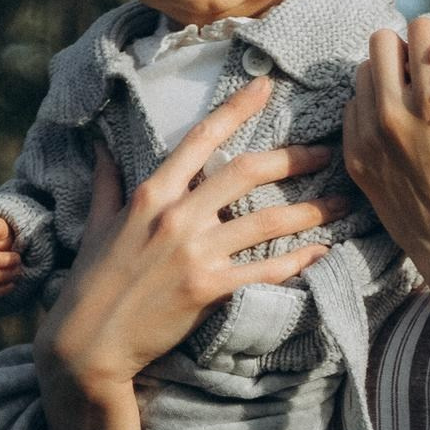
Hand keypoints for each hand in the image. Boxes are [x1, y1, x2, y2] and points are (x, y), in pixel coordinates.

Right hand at [34, 76, 345, 420]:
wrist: (88, 342)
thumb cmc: (91, 283)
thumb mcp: (97, 224)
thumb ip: (107, 183)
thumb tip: (103, 148)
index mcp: (151, 194)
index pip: (201, 138)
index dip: (237, 108)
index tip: (267, 86)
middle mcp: (176, 216)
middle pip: (247, 172)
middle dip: (295, 158)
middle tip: (326, 152)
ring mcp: (194, 253)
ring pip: (267, 222)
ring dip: (311, 210)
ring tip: (342, 202)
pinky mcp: (209, 290)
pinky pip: (265, 271)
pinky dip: (298, 261)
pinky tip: (322, 252)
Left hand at [344, 19, 429, 291]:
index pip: (420, 28)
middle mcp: (392, 115)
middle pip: (382, 41)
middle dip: (407, 51)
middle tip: (425, 78)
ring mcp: (367, 137)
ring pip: (363, 72)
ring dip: (386, 78)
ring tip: (411, 103)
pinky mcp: (355, 158)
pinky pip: (353, 107)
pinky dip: (372, 108)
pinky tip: (398, 130)